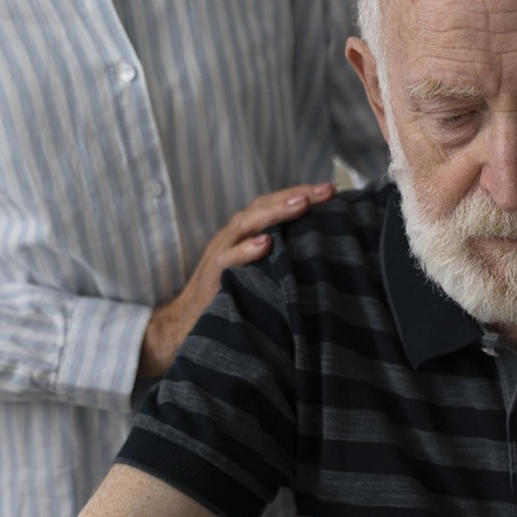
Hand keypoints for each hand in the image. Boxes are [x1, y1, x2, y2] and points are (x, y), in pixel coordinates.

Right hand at [139, 182, 337, 377]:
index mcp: (244, 235)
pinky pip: (228, 260)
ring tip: (302, 204)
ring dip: (275, 213)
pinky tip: (265, 244)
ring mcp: (220, 255)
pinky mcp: (211, 278)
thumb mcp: (256, 273)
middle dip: (296, 196)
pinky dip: (245, 250)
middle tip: (327, 190)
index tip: (333, 190)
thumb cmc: (228, 298)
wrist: (184, 326)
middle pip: (264, 207)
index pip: (273, 206)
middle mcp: (232, 238)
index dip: (301, 195)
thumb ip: (278, 259)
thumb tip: (319, 253)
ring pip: (246, 225)